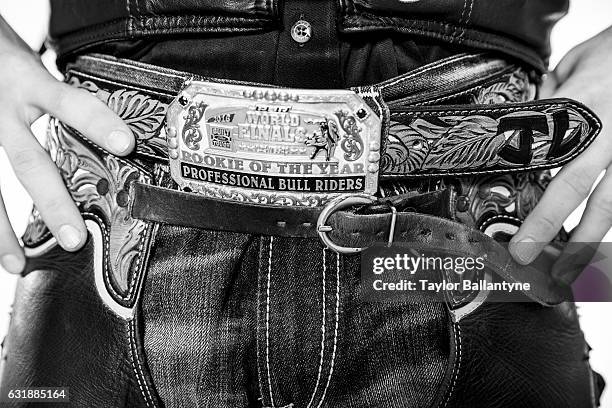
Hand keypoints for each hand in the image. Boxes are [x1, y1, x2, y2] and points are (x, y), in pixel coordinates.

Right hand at [0, 16, 133, 273]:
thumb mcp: (34, 66)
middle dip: (51, 203)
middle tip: (74, 239)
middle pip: (27, 161)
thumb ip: (60, 97)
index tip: (126, 144)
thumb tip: (114, 137)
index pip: (68, 101)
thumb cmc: (3, 58)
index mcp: (27, 81)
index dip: (96, 121)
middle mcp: (1, 106)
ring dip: (0, 229)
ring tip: (16, 262)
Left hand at [509, 26, 611, 282]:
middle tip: (523, 255)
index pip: (542, 154)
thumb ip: (547, 95)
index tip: (502, 207)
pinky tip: (600, 255)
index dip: (519, 178)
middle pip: (574, 184)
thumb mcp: (573, 63)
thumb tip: (518, 121)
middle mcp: (610, 132)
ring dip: (587, 241)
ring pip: (611, 203)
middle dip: (547, 224)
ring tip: (569, 272)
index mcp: (583, 107)